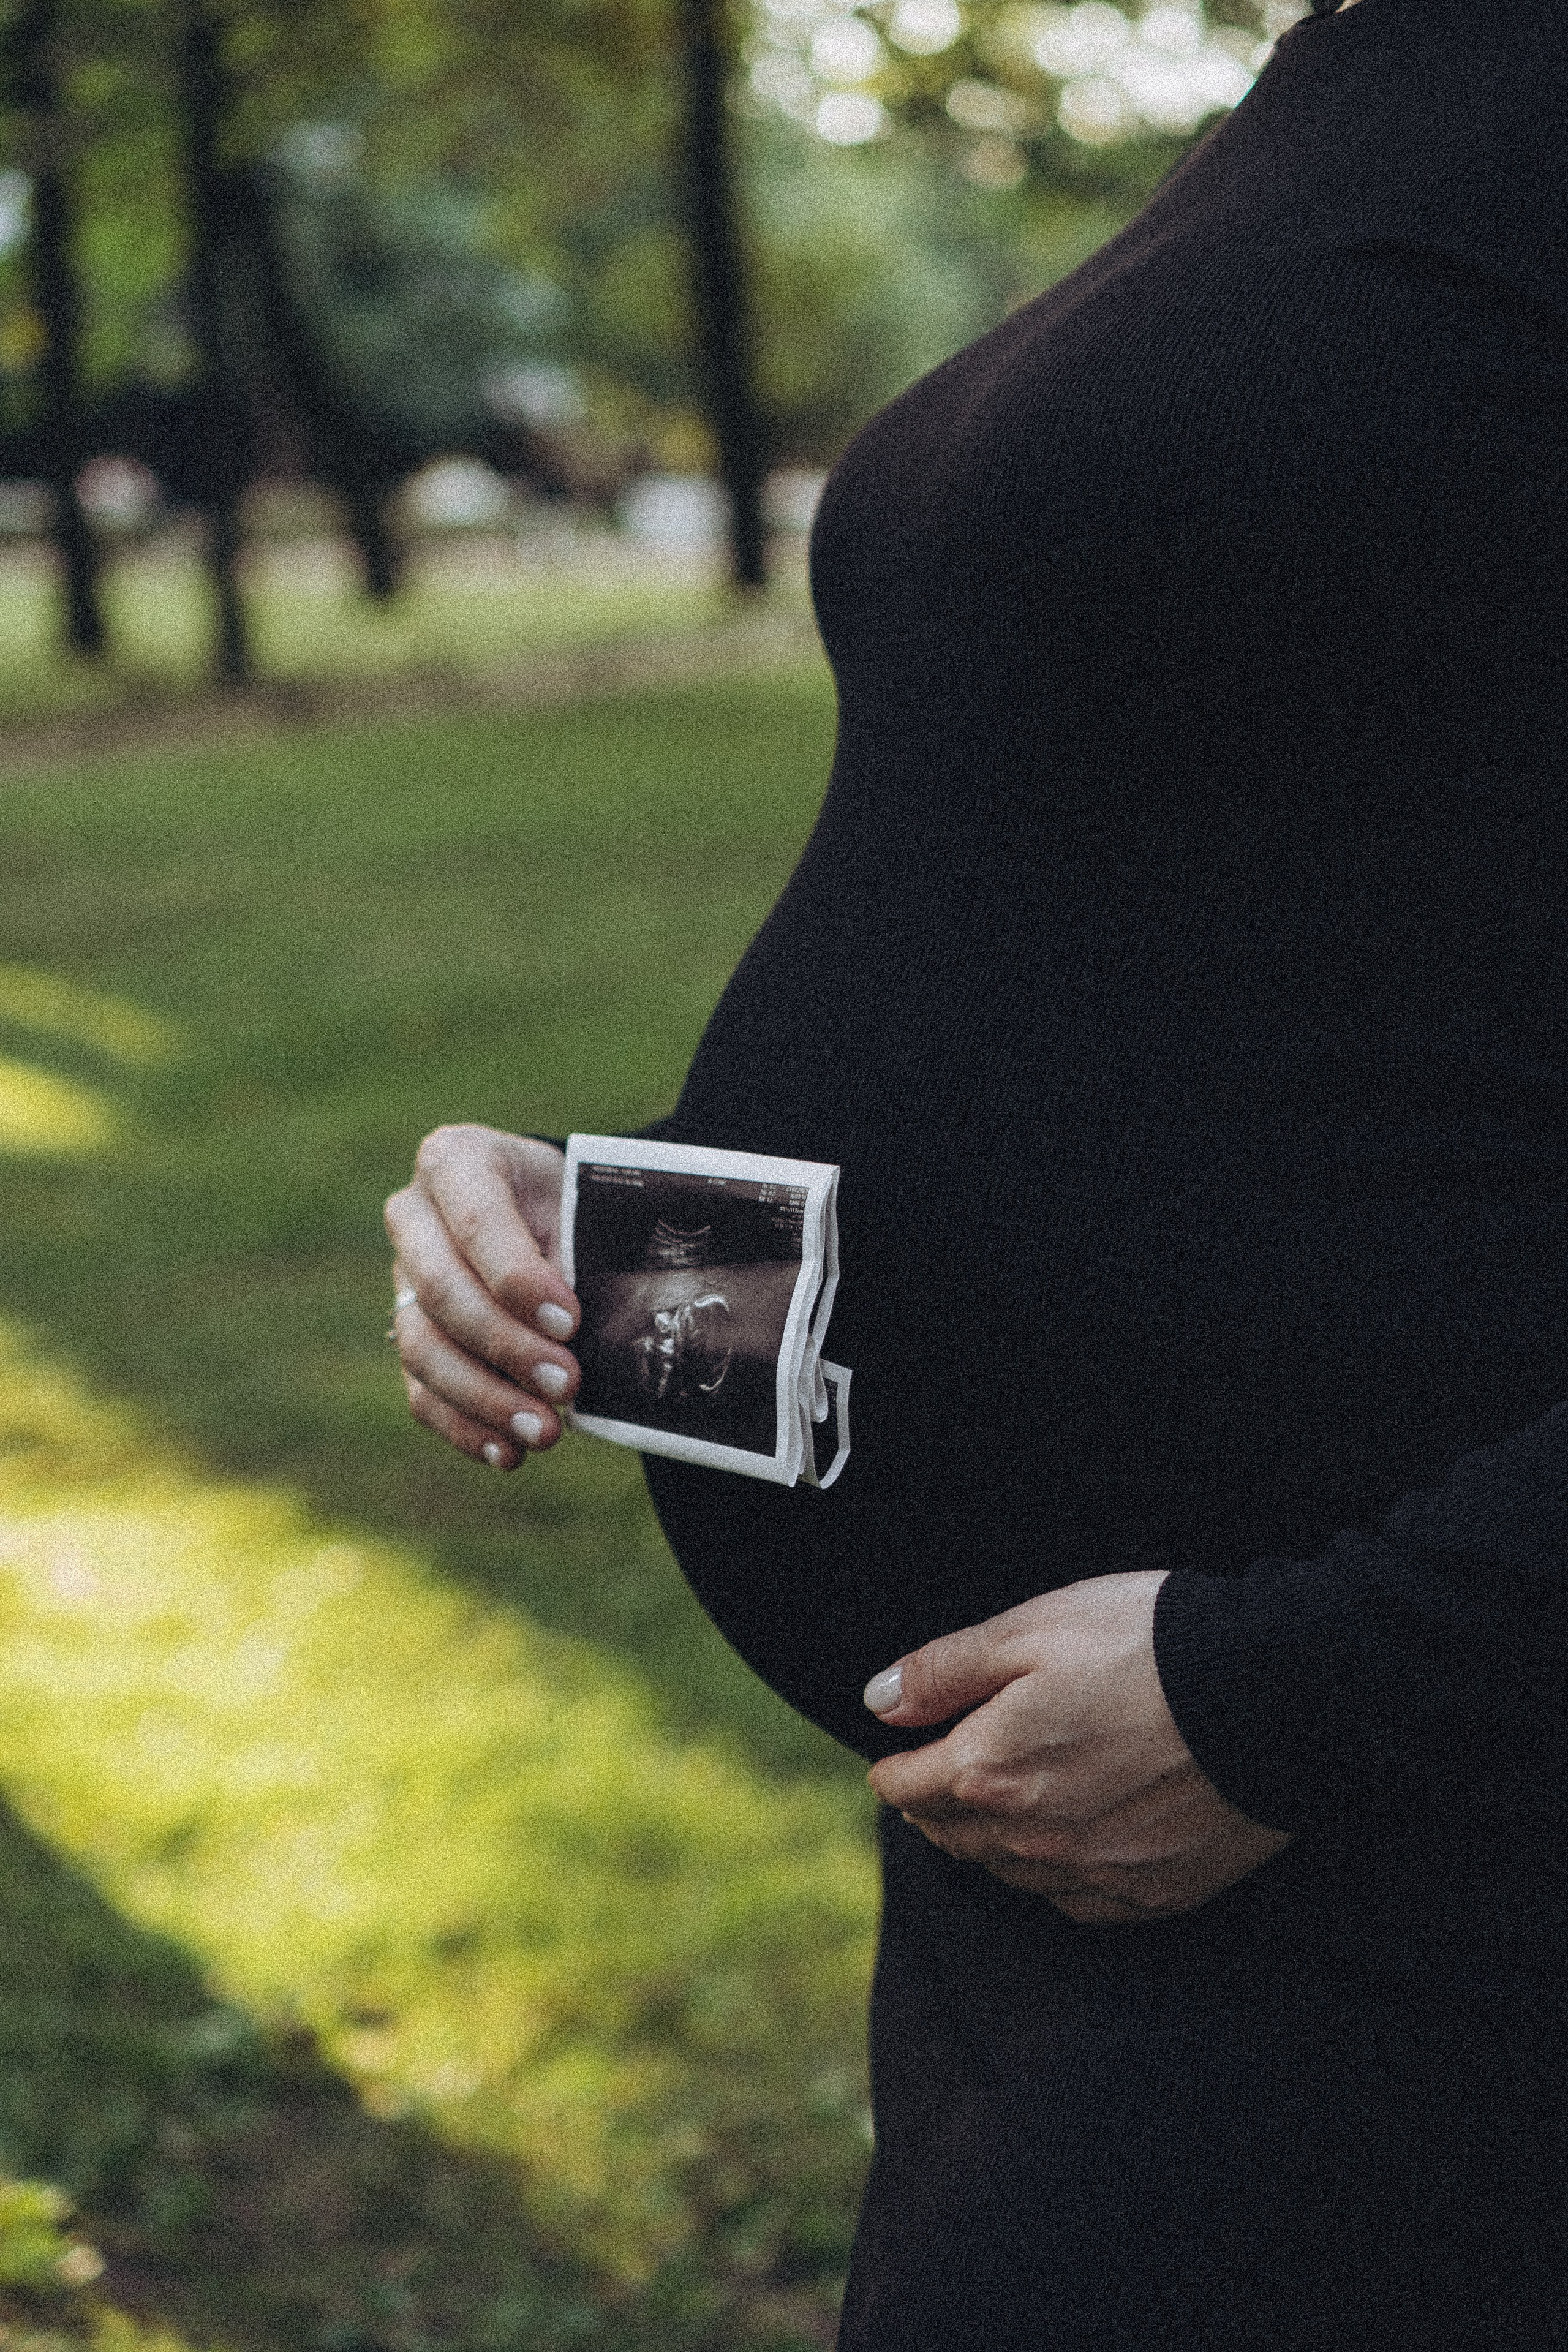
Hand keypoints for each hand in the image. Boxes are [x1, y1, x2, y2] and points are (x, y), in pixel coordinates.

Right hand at [384, 1125, 580, 1470]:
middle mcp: (413, 1217)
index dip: (517, 1277)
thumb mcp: (583, 1202)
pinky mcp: (409, 1334)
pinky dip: (464, 1427)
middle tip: (568, 1384)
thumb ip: (578, 1251)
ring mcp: (402, 1279)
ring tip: (545, 1432)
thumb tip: (584, 1334)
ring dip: (485, 1399)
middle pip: (441, 1291)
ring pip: (423, 1348)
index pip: (475, 1220)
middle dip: (506, 1346)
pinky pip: (420, 1390)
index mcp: (456, 1160)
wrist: (555, 1211)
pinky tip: (507, 1453)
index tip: (570, 1321)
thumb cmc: (575, 1200)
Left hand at [865, 1573, 1289, 1923]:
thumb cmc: (1146, 1644)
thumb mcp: (1030, 1629)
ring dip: (990, 1843)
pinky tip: (1063, 1848)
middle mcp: (1033, 1841)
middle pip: (953, 1838)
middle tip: (935, 1780)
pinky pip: (1078, 1902)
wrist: (1272, 1693)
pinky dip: (1057, 1877)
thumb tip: (878, 1700)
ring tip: (995, 1807)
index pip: (907, 1788)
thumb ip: (945, 1669)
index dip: (894, 1765)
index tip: (895, 1753)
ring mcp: (1095, 1875)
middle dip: (935, 1806)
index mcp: (990, 1772)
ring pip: (1010, 1875)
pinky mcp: (1154, 1894)